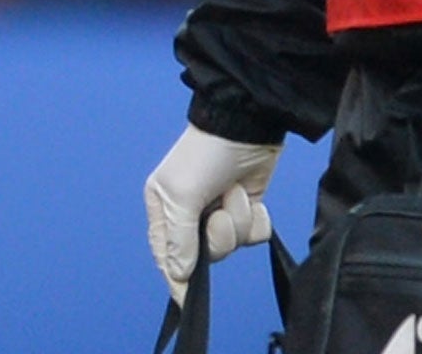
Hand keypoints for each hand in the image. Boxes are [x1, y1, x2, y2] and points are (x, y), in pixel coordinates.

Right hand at [143, 124, 282, 303]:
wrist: (247, 123)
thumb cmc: (205, 153)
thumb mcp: (182, 194)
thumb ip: (179, 238)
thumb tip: (179, 274)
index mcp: (165, 210)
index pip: (167, 256)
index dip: (177, 278)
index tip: (187, 299)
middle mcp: (192, 214)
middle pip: (205, 255)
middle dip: (218, 235)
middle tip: (218, 209)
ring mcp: (221, 211)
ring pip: (233, 244)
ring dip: (239, 219)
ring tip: (234, 192)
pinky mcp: (246, 207)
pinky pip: (255, 233)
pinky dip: (257, 218)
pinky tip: (253, 198)